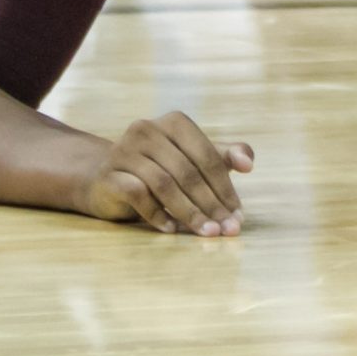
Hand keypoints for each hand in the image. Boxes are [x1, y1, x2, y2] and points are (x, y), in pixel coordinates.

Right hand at [74, 112, 252, 236]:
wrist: (107, 180)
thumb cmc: (160, 169)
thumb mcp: (192, 160)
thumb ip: (223, 157)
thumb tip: (249, 163)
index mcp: (174, 122)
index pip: (207, 156)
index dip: (225, 187)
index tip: (238, 215)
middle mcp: (147, 129)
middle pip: (187, 171)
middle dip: (211, 204)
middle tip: (226, 230)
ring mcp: (124, 150)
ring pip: (164, 183)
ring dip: (189, 212)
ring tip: (206, 233)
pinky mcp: (109, 174)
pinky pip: (138, 194)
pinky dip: (158, 214)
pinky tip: (172, 229)